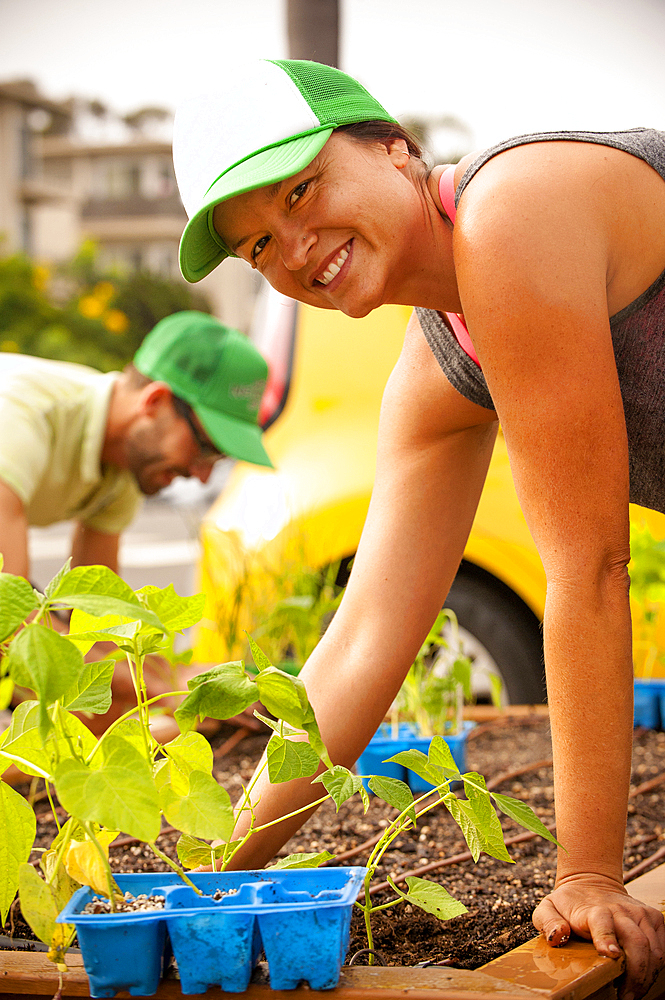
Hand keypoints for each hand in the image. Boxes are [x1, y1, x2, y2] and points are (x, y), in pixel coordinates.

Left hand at [533, 873, 664, 998]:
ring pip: (654, 949)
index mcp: (594, 909)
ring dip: (647, 974)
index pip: (603, 923)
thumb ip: (548, 921)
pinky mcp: (653, 917)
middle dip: (636, 973)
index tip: (612, 956)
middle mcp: (620, 910)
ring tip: (633, 990)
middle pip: (637, 942)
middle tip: (627, 996)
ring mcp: (639, 913)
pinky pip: (662, 947)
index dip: (608, 939)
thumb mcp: (548, 908)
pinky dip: (656, 965)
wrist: (590, 882)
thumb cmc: (568, 903)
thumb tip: (559, 936)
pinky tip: (642, 975)